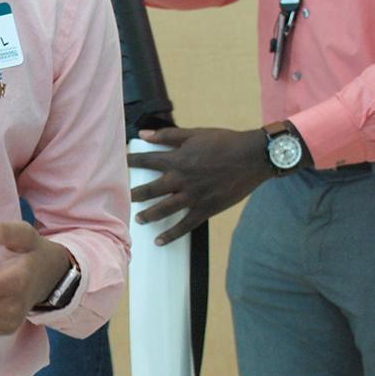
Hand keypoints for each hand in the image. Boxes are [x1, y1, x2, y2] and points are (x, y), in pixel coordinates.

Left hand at [129, 126, 270, 244]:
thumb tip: (143, 134)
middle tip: (125, 198)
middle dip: (136, 194)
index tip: (121, 163)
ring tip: (138, 219)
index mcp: (177, 159)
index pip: (146, 160)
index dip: (132, 161)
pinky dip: (172, 234)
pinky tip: (160, 241)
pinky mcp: (206, 209)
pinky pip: (185, 225)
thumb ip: (167, 135)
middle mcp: (182, 179)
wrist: (253, 157)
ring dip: (149, 215)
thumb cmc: (224, 142)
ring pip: (164, 209)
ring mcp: (193, 196)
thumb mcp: (194, 134)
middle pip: (151, 189)